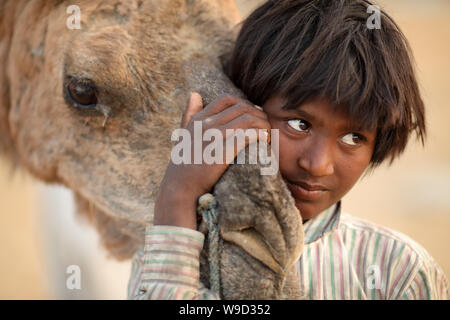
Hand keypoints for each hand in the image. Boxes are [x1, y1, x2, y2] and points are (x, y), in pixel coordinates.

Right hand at [153, 92, 270, 229]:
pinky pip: (248, 136)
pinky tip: (265, 141)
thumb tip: (194, 94)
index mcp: (199, 119)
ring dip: (263, 124)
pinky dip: (260, 135)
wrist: (180, 188)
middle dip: (258, 114)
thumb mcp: (184, 135)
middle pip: (241, 108)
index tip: (253, 114)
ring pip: (248, 119)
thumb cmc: (184, 164)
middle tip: (266, 125)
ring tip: (268, 134)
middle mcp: (206, 125)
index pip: (226, 99)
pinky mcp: (223, 151)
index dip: (244, 104)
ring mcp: (214, 137)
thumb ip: (189, 114)